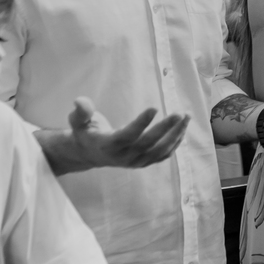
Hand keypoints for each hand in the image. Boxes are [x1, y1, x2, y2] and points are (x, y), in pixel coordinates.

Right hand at [67, 97, 189, 168]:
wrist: (89, 154)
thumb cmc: (85, 131)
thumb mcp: (78, 121)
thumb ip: (81, 112)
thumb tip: (79, 101)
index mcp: (107, 145)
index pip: (126, 136)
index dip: (140, 123)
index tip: (154, 107)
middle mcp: (122, 156)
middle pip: (147, 144)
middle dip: (165, 129)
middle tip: (179, 113)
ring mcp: (135, 161)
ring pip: (159, 151)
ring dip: (175, 135)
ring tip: (186, 117)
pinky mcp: (144, 163)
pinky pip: (163, 155)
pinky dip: (175, 143)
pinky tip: (183, 128)